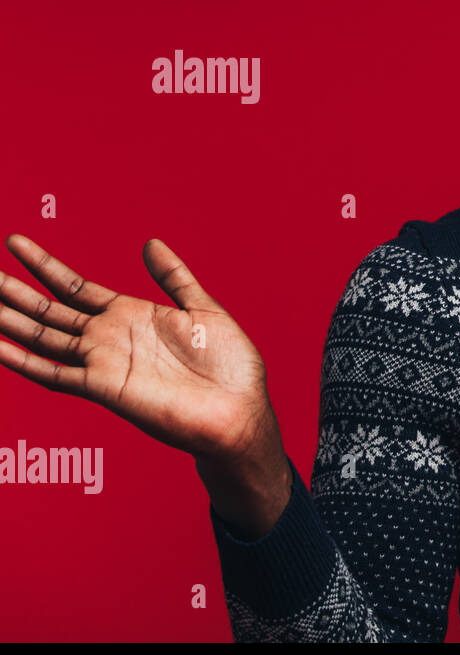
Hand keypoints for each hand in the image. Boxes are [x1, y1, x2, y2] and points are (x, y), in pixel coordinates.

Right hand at [0, 234, 289, 535]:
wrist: (241, 411)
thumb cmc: (230, 367)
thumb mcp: (202, 309)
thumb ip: (173, 277)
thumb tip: (150, 243)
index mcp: (131, 315)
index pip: (75, 287)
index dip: (44, 266)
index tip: (16, 243)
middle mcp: (109, 338)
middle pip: (48, 310)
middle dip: (13, 290)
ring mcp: (103, 362)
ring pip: (42, 336)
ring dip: (10, 320)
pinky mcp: (105, 388)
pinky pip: (54, 373)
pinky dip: (22, 360)